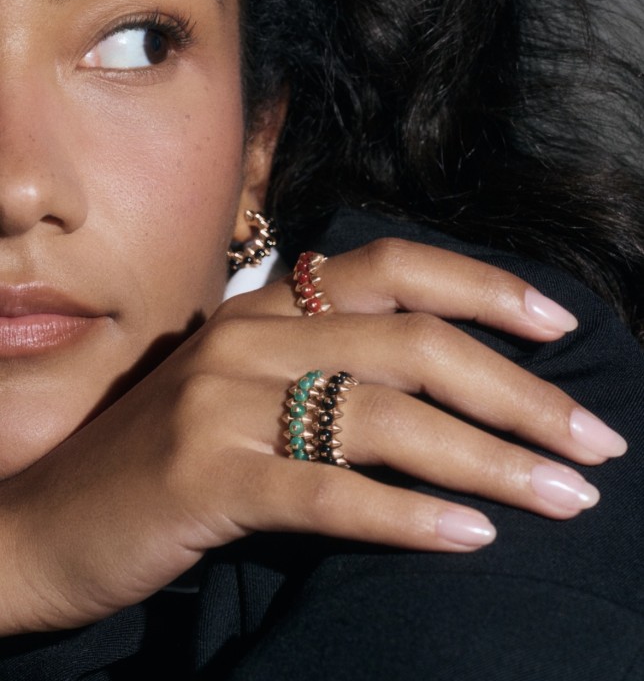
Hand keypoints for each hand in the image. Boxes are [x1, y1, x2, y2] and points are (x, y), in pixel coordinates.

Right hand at [0, 239, 625, 633]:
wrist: (47, 517)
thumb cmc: (163, 455)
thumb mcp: (243, 390)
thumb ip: (322, 366)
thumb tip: (443, 386)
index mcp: (264, 309)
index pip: (394, 268)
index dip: (484, 287)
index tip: (559, 325)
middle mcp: (249, 339)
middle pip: (413, 346)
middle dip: (519, 393)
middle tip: (594, 442)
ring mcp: (224, 405)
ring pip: (384, 419)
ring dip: (490, 460)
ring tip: (565, 499)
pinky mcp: (206, 479)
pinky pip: (328, 493)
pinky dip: (407, 516)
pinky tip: (472, 538)